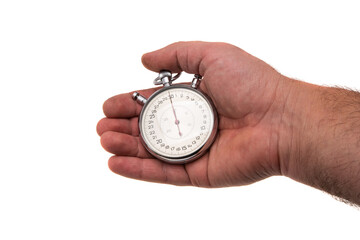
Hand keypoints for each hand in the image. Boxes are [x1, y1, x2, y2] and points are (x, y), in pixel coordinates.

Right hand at [97, 41, 292, 186]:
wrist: (281, 119)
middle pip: (149, 129)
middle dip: (123, 126)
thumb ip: (177, 54)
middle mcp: (192, 125)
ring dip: (125, 147)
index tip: (110, 104)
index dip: (130, 103)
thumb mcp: (212, 54)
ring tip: (105, 140)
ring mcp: (194, 151)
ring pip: (151, 152)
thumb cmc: (252, 84)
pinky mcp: (198, 173)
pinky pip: (163, 172)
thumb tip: (145, 59)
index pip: (154, 104)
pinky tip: (115, 163)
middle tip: (102, 125)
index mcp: (194, 99)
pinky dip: (138, 170)